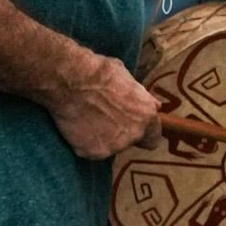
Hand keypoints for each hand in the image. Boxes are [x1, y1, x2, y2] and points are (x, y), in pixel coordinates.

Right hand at [46, 53, 160, 159]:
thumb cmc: (99, 72)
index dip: (143, 131)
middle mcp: (134, 134)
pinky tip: (77, 125)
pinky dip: (84, 141)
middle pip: (131, 142)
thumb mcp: (127, 78)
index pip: (154, 136)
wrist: (71, 80)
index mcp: (146, 116)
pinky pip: (89, 149)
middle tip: (104, 118)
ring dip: (102, 137)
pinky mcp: (92, 152)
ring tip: (87, 119)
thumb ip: (141, 98)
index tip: (133, 126)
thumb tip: (155, 106)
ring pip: (110, 147)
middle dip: (121, 133)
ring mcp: (114, 146)